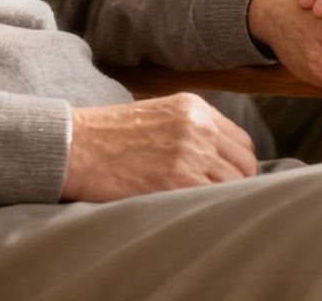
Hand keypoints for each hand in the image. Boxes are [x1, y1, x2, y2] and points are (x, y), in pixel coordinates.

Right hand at [61, 93, 257, 201]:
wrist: (76, 145)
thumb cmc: (109, 135)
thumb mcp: (157, 115)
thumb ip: (191, 129)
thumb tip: (218, 159)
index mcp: (195, 109)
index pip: (242, 143)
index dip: (239, 165)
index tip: (230, 180)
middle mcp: (199, 128)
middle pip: (244, 165)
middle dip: (238, 184)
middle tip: (222, 200)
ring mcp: (190, 154)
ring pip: (234, 185)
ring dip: (224, 199)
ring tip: (204, 207)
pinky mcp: (177, 182)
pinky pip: (212, 201)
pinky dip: (208, 209)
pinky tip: (193, 212)